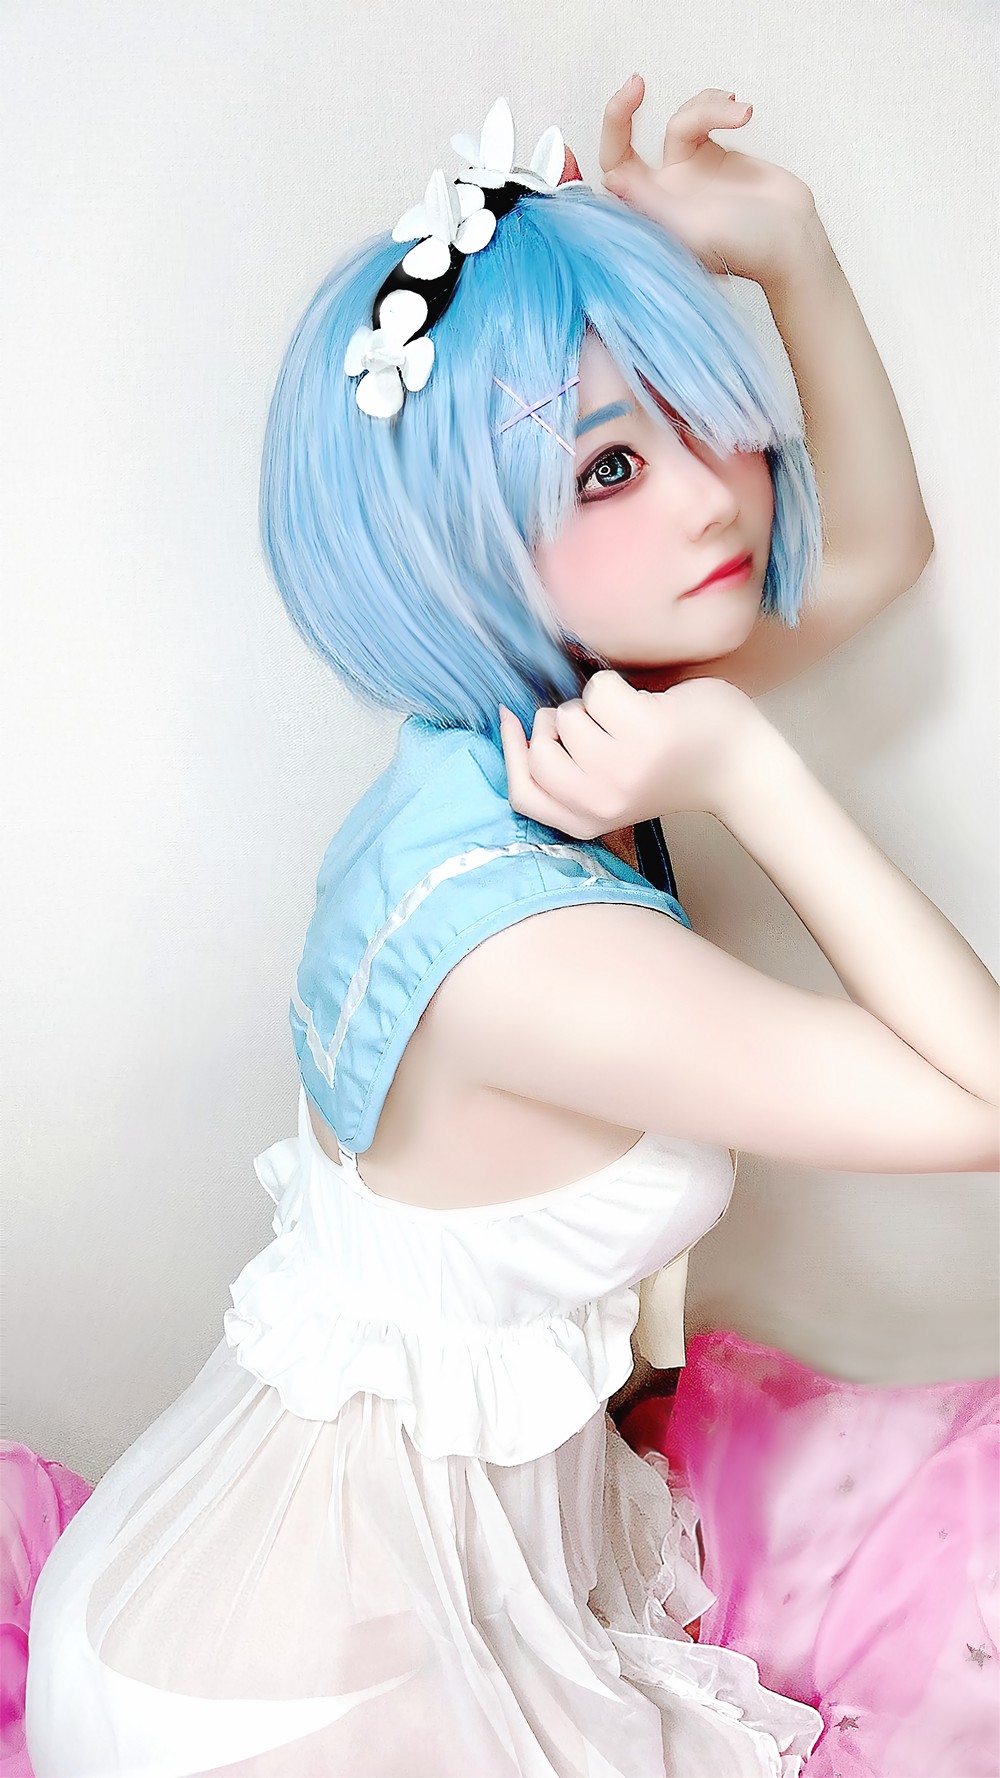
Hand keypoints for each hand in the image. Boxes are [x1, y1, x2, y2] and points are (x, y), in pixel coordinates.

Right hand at [498, 670, 755, 838]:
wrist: (739, 767)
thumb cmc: (671, 768)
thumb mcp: (608, 790)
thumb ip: (565, 774)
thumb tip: (513, 724)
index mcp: (588, 820)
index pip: (522, 793)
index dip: (510, 753)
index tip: (512, 720)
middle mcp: (600, 801)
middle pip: (539, 750)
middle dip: (556, 723)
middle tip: (592, 722)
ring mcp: (620, 768)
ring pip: (568, 715)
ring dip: (593, 705)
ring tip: (630, 720)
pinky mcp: (643, 733)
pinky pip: (597, 690)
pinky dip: (617, 687)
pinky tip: (646, 707)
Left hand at [599, 77, 815, 285]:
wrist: (793, 239)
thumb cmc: (748, 247)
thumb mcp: (695, 228)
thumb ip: (653, 204)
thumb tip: (612, 177)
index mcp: (651, 215)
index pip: (614, 172)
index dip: (609, 138)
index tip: (622, 108)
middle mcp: (663, 193)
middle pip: (629, 143)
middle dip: (626, 111)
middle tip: (637, 82)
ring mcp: (688, 173)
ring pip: (678, 122)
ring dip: (707, 109)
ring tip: (741, 114)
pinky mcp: (713, 156)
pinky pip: (703, 117)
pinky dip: (719, 108)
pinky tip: (742, 112)